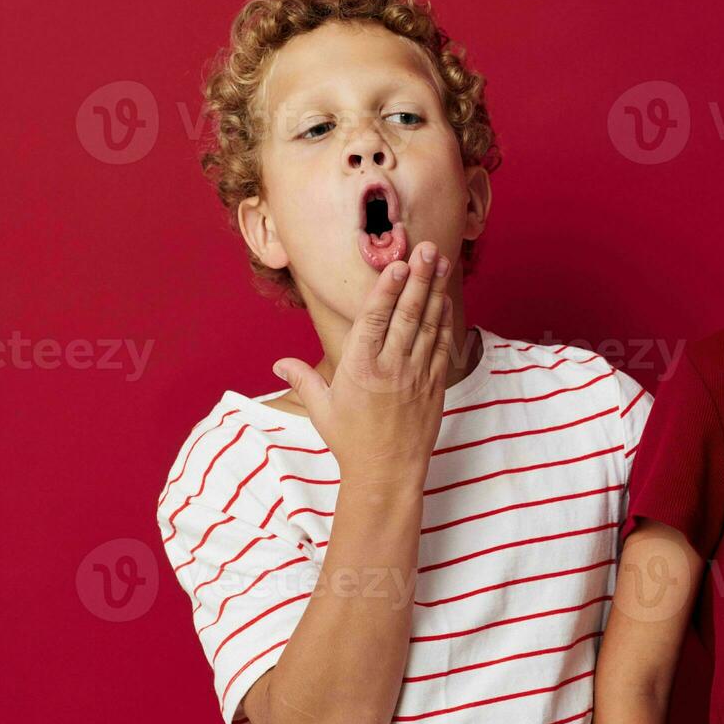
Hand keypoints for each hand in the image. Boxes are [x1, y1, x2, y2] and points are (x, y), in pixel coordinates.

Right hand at [272, 241, 454, 483]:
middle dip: (418, 278)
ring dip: (435, 291)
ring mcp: (417, 375)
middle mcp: (391, 367)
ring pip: (428, 325)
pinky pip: (442, 346)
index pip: (375, 319)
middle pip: (407, 314)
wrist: (387, 474)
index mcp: (359, 368)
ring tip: (440, 262)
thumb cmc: (351, 442)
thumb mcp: (322, 409)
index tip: (397, 264)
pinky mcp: (435, 385)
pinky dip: (444, 320)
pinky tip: (445, 299)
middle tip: (425, 248)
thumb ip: (303, 380)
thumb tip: (278, 364)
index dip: (387, 289)